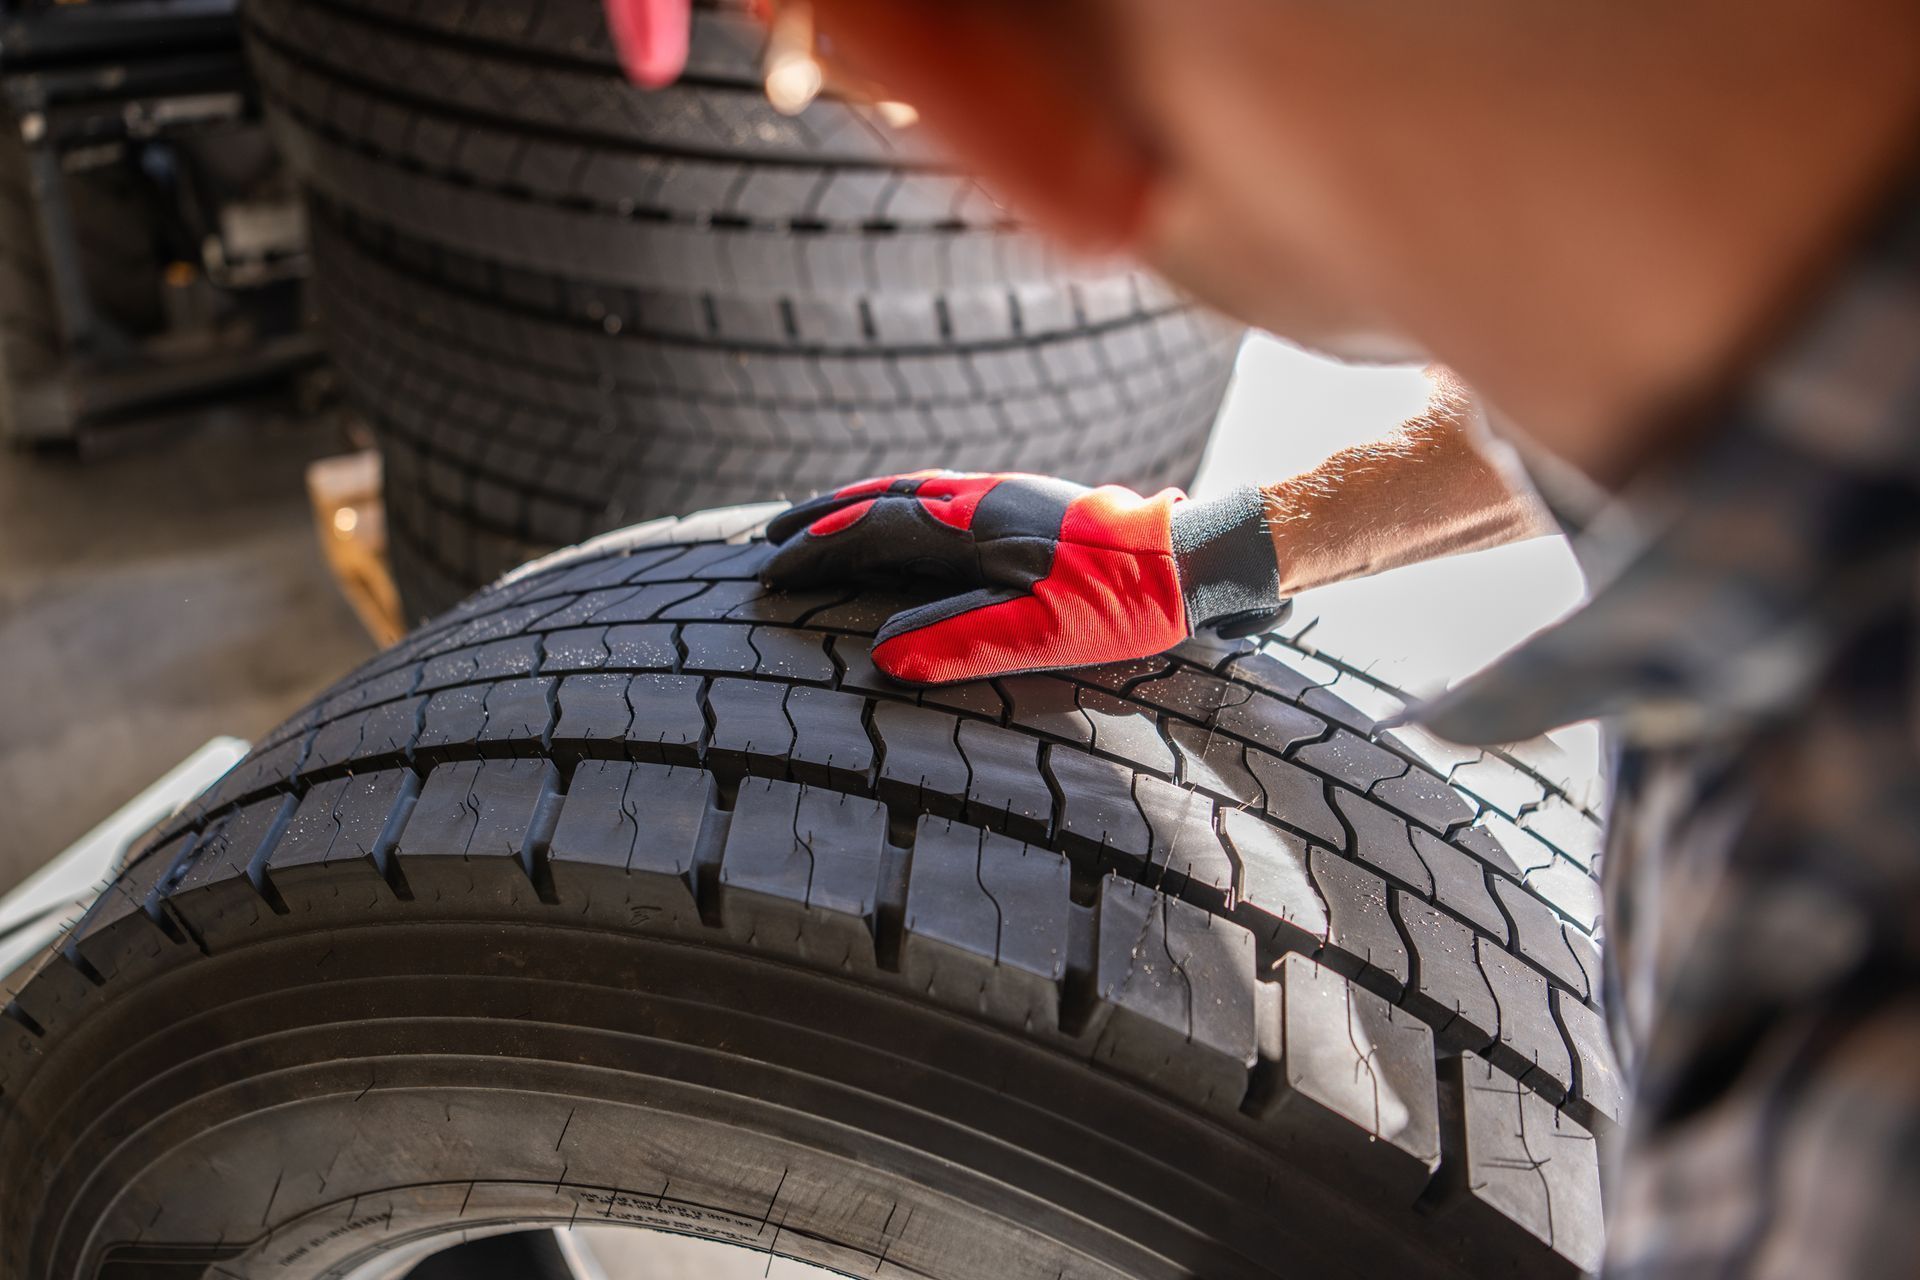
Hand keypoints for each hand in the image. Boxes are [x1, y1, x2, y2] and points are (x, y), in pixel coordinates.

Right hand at [760, 470, 1285, 684]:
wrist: (1193, 559)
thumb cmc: (1122, 606)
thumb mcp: (1040, 634)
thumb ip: (958, 640)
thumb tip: (882, 656)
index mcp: (972, 525)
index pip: (872, 532)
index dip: (817, 553)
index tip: (771, 575)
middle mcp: (981, 499)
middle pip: (882, 498)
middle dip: (822, 519)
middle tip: (770, 537)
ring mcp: (1006, 496)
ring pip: (912, 492)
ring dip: (860, 507)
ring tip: (822, 525)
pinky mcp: (1028, 504)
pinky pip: (942, 497)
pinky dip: (902, 508)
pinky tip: (907, 528)